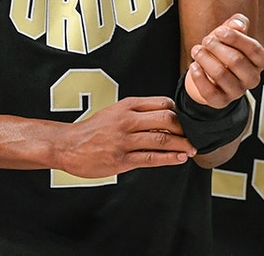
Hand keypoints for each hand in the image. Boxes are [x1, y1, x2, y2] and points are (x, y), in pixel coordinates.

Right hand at [55, 96, 194, 177]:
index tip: (188, 120)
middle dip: (185, 128)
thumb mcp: (115, 111)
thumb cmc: (94, 129)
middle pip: (167, 119)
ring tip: (192, 148)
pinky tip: (180, 158)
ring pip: (161, 139)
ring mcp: (125, 140)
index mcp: (127, 106)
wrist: (68, 145)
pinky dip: (169, 158)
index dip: (180, 112)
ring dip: (182, 144)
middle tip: (196, 134)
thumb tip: (167, 115)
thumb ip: (138, 112)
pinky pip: (151, 158)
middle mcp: (127, 120)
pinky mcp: (121, 160)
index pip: (162, 103)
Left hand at [184, 14, 263, 108]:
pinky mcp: (221, 102)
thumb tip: (237, 24)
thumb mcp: (231, 33)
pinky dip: (199, 77)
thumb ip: (237, 24)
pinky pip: (209, 92)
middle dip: (217, 47)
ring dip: (205, 59)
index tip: (220, 31)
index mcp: (259, 62)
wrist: (210, 74)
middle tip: (206, 40)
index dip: (236, 39)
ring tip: (196, 50)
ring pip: (221, 74)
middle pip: (236, 61)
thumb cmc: (223, 50)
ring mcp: (237, 92)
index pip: (254, 49)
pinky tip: (193, 66)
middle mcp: (252, 78)